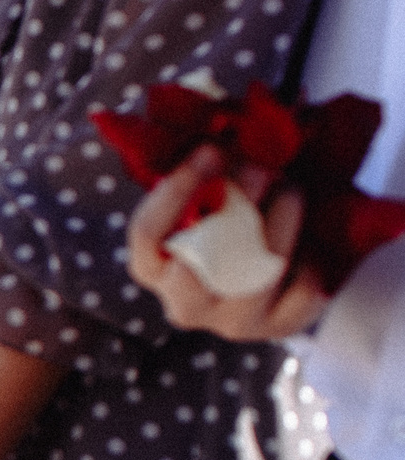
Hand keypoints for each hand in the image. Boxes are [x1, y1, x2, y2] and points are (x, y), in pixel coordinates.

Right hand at [125, 146, 328, 340]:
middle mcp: (183, 304)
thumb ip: (203, 179)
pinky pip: (297, 294)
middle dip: (236, 206)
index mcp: (151, 269)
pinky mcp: (275, 328)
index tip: (210, 150)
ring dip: (280, 225)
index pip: (148, 231)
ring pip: (255, 276)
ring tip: (293, 190)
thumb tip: (224, 131)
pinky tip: (311, 241)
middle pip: (200, 260)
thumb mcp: (201, 204)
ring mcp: (230, 321)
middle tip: (262, 167)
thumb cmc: (224, 227)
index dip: (177, 189)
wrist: (263, 275)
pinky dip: (310, 263)